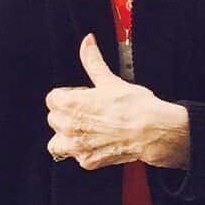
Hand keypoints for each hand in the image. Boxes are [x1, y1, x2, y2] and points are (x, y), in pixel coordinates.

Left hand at [45, 34, 189, 169]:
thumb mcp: (110, 80)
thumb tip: (87, 42)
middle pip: (54, 118)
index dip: (68, 95)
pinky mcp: (87, 161)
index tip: (82, 96)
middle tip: (88, 111)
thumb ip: (93, 61)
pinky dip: (83, 151)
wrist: (151, 131)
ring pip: (57, 142)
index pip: (52, 98)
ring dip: (67, 136)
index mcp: (70, 104)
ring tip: (86, 130)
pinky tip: (98, 142)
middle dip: (68, 114)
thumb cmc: (134, 107)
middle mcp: (69, 127)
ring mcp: (77, 146)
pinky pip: (75, 156)